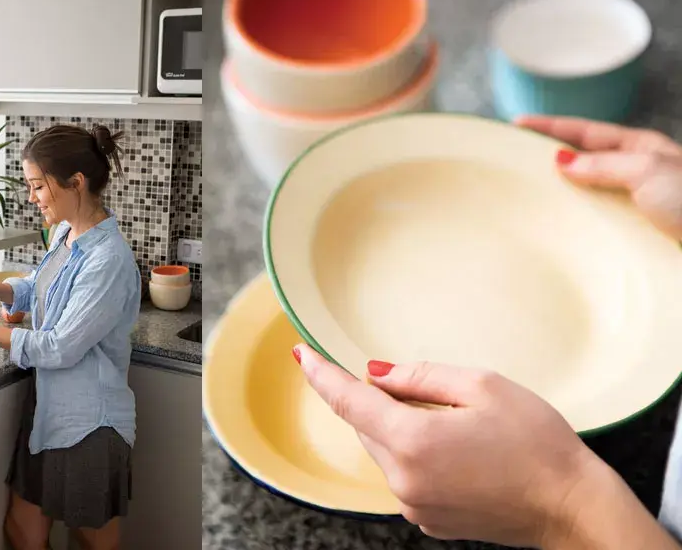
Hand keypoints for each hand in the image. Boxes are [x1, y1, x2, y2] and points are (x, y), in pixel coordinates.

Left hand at [295, 345, 600, 546]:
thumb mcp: (483, 386)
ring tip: (461, 426)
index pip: (347, 402)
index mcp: (412, 441)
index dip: (321, 375)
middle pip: (368, 426)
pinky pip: (405, 475)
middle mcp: (404, 479)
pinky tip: (461, 453)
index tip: (301, 355)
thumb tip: (376, 374)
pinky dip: (418, 456)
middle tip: (435, 392)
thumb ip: (420, 376)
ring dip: (403, 429)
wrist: (572, 508)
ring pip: (386, 450)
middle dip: (384, 401)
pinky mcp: (428, 519)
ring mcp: (414, 505)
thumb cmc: (537, 444)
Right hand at [516, 115, 681, 239]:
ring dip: (560, 197)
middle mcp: (637, 175)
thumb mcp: (647, 170)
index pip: (586, 132)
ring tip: (527, 200)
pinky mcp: (634, 237)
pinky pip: (595, 227)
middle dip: (550, 160)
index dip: (550, 127)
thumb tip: (563, 161)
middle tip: (514, 161)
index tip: (516, 124)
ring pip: (587, 195)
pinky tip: (559, 233)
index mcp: (642, 150)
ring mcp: (634, 206)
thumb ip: (603, 164)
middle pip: (584, 162)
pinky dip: (575, 227)